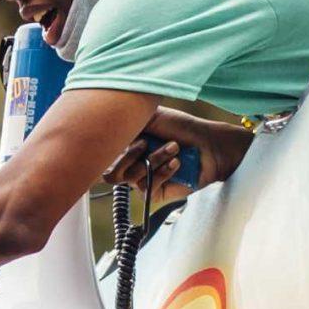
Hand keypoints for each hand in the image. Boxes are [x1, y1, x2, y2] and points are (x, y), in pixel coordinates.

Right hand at [102, 108, 251, 194]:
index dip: (108, 149)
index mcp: (124, 147)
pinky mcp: (156, 192)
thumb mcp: (149, 115)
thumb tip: (101, 125)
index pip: (101, 156)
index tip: (128, 136)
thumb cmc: (181, 127)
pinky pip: (147, 187)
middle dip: (128, 155)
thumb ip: (124, 121)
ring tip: (174, 148)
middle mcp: (131, 164)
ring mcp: (143, 179)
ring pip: (131, 177)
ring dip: (154, 158)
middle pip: (109, 173)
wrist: (208, 143)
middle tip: (147, 142)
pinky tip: (176, 162)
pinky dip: (162, 172)